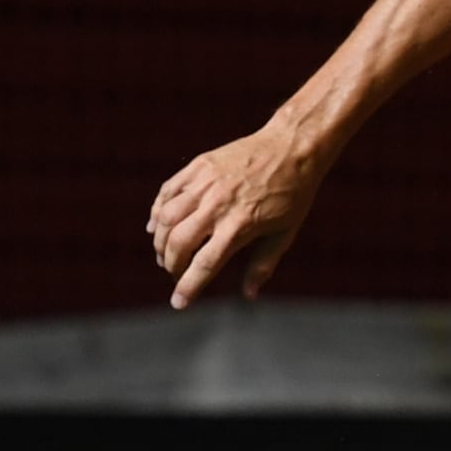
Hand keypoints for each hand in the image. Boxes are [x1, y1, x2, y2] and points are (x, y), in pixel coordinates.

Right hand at [148, 121, 324, 307]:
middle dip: (171, 265)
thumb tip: (249, 294)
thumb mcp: (285, 234)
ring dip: (159, 240)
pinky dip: (157, 211)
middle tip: (174, 273)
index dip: (188, 287)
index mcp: (240, 225)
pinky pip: (168, 192)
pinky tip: (157, 225)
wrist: (292, 147)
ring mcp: (205, 183)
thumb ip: (263, 265)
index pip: (205, 264)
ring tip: (164, 252)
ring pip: (166, 217)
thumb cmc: (293, 194)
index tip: (179, 303)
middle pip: (179, 243)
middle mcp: (218, 205)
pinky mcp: (199, 166)